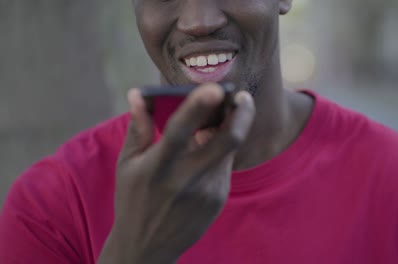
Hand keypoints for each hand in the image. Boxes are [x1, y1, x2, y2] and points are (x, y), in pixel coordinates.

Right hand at [98, 83, 254, 263]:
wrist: (148, 246)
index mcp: (158, 167)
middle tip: (242, 96)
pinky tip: (206, 149)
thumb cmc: (133, 199)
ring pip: (229, 150)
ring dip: (229, 128)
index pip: (180, 131)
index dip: (198, 107)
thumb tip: (139, 93)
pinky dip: (220, 150)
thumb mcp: (128, 164)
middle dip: (242, 113)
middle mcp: (187, 179)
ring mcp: (208, 192)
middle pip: (228, 140)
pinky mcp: (218, 199)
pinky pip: (225, 165)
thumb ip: (138, 126)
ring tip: (214, 122)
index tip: (215, 88)